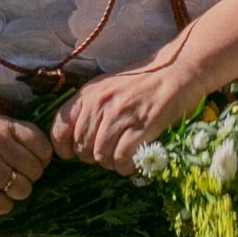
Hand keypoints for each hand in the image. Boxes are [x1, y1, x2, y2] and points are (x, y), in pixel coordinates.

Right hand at [0, 116, 52, 215]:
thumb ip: (19, 138)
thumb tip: (51, 157)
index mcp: (3, 126)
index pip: (43, 147)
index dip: (40, 160)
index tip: (26, 164)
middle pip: (36, 171)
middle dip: (26, 178)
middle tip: (6, 177)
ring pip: (23, 190)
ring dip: (12, 194)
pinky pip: (4, 207)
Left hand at [50, 58, 205, 171]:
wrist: (177, 70)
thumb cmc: (144, 81)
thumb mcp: (109, 87)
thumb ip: (91, 107)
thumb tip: (79, 139)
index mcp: (88, 93)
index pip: (60, 127)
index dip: (63, 147)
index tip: (72, 154)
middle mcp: (100, 103)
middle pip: (81, 146)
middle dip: (92, 157)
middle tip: (107, 154)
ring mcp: (120, 114)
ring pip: (100, 155)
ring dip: (110, 163)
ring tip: (121, 158)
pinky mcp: (141, 125)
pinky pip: (121, 158)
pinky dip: (125, 166)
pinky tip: (132, 162)